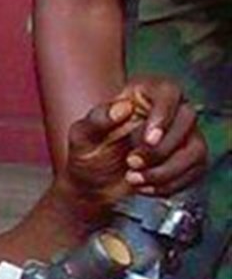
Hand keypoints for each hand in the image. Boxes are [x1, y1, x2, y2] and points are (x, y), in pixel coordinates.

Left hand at [62, 80, 204, 210]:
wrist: (93, 184)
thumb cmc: (89, 152)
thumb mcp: (82, 135)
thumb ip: (97, 119)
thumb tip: (122, 108)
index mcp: (143, 94)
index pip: (168, 91)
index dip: (163, 114)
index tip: (149, 139)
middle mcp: (169, 109)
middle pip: (187, 119)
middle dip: (160, 149)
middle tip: (131, 162)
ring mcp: (183, 134)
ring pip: (196, 148)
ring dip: (166, 171)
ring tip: (133, 178)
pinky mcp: (189, 158)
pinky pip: (195, 170)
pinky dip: (170, 184)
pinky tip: (145, 186)